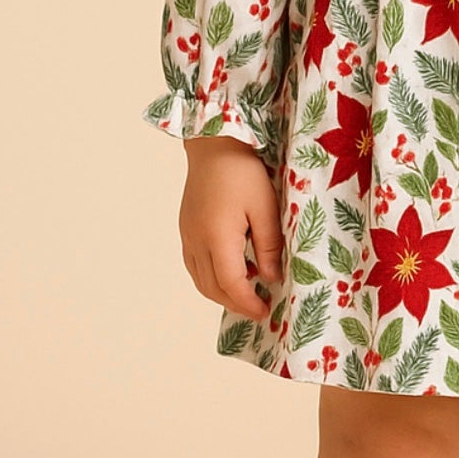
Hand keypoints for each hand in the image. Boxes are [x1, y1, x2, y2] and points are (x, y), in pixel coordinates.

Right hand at [178, 137, 285, 320]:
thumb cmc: (243, 171)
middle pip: (211, 288)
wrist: (214, 144)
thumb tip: (271, 277)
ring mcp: (187, 235)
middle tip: (258, 308)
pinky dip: (211, 277)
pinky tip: (232, 270)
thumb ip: (269, 245)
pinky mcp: (186, 227)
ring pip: (200, 279)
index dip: (247, 303)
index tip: (265, 312)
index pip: (230, 284)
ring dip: (221, 292)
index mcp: (217, 237)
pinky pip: (195, 264)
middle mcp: (196, 241)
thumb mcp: (266, 207)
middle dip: (235, 303)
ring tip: (247, 292)